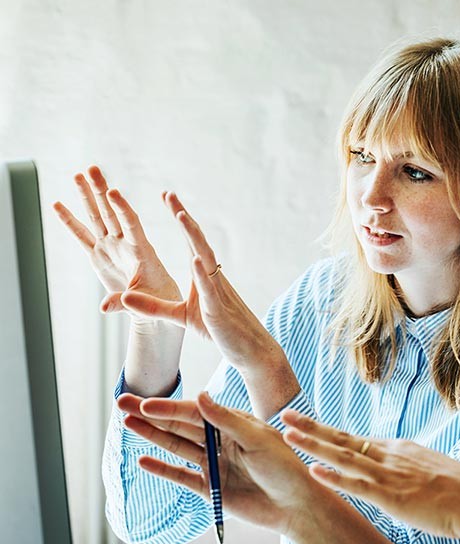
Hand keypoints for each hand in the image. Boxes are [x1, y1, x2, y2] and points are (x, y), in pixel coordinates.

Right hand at [53, 166, 181, 321]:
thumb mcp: (146, 303)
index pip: (131, 224)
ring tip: (77, 175)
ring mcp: (111, 247)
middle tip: (92, 168)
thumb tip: (103, 308)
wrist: (155, 304)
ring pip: (97, 218)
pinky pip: (81, 236)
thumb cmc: (158, 300)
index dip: (122, 208)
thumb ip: (125, 302)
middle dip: (101, 191)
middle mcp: (124, 244)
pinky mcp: (99, 256)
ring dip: (87, 197)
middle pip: (111, 212)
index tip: (114, 191)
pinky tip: (58, 204)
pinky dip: (69, 222)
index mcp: (142, 251)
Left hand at [118, 192, 283, 384]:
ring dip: (193, 236)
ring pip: (205, 257)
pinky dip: (202, 272)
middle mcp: (212, 276)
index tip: (167, 197)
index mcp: (204, 275)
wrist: (249, 349)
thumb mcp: (180, 316)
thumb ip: (153, 307)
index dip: (180, 218)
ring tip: (180, 216)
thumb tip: (125, 297)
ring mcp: (217, 291)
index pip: (190, 241)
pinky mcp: (218, 309)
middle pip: (197, 241)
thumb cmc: (219, 330)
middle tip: (169, 194)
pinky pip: (210, 288)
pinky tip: (195, 258)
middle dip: (183, 217)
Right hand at [119, 391, 321, 535]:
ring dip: (152, 436)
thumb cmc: (285, 466)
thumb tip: (200, 396)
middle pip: (179, 425)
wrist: (296, 504)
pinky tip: (143, 460)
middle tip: (122, 402)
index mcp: (233, 423)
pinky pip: (182, 476)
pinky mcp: (212, 488)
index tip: (146, 403)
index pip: (194, 412)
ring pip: (176, 447)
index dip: (169, 407)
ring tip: (127, 424)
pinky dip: (163, 469)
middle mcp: (220, 440)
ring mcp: (214, 464)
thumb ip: (226, 420)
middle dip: (151, 414)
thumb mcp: (257, 438)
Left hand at [281, 410, 459, 541]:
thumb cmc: (459, 488)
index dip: (327, 431)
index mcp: (397, 449)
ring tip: (287, 435)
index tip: (305, 423)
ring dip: (313, 445)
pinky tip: (314, 471)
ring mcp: (389, 474)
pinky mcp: (392, 497)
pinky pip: (358, 486)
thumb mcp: (427, 469)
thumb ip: (406, 468)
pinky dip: (334, 478)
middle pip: (342, 438)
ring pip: (343, 456)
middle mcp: (389, 455)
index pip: (354, 438)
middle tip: (284, 414)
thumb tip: (395, 473)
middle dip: (311, 427)